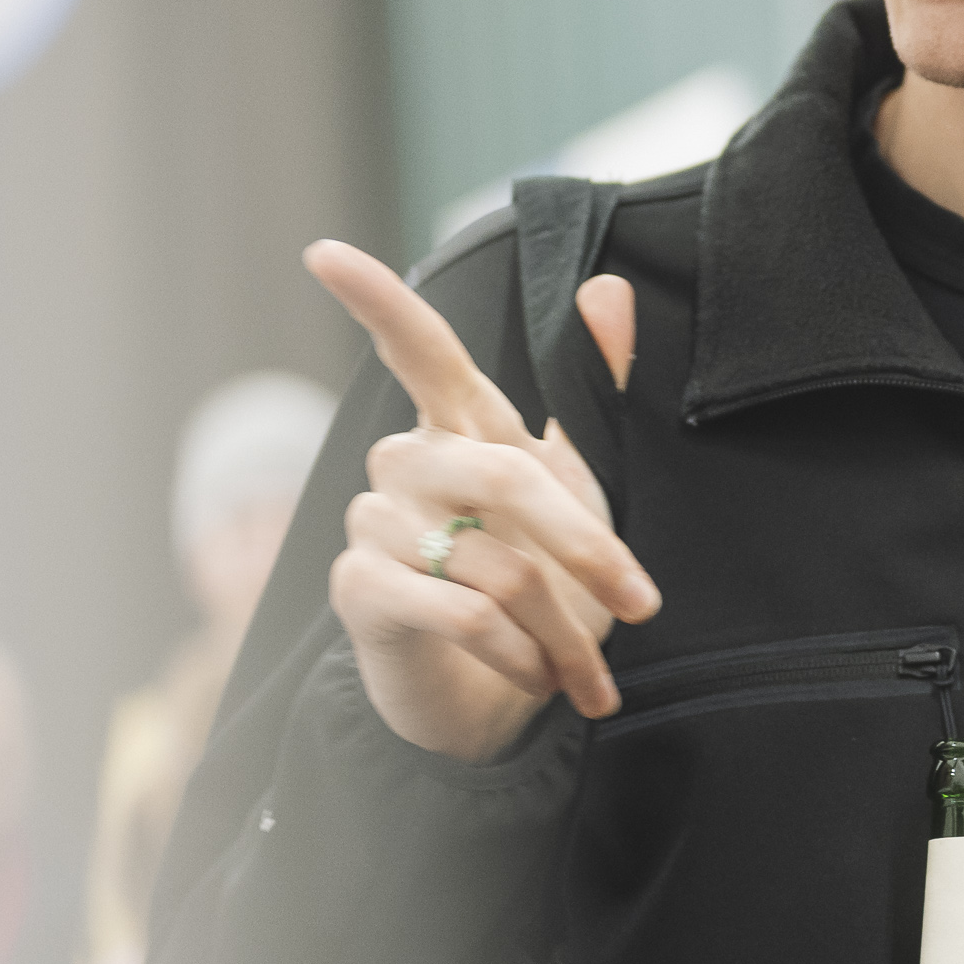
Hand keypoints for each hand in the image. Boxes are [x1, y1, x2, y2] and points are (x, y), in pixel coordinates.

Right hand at [305, 241, 655, 761]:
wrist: (496, 708)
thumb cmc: (541, 592)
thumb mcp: (582, 493)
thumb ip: (593, 391)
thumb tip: (610, 287)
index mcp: (460, 428)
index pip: (418, 349)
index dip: (376, 301)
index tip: (325, 255)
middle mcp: (405, 463)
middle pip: (505, 475)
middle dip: (588, 548)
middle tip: (638, 604)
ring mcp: (372, 523)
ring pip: (498, 564)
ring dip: (562, 631)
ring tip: (582, 672)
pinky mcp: (359, 590)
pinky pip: (462, 611)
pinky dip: (519, 653)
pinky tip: (534, 678)